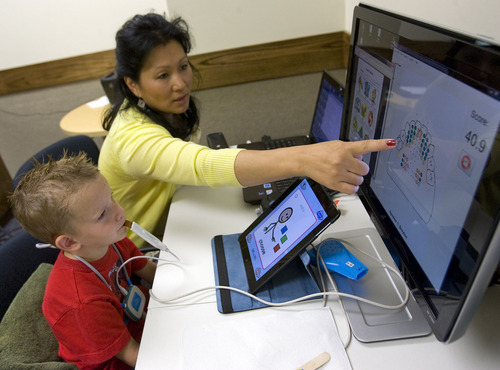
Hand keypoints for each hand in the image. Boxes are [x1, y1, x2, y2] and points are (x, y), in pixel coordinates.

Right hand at [234, 139, 395, 192]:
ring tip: (345, 173)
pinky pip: (353, 189)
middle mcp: (342, 160)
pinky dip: (352, 187)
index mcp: (344, 148)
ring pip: (359, 180)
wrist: (304, 160)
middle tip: (350, 166)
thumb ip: (351, 151)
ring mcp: (338, 173)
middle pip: (364, 170)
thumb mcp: (337, 145)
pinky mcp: (334, 184)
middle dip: (360, 169)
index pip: (366, 146)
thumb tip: (362, 158)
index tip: (392, 143)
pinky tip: (346, 182)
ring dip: (355, 178)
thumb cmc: (320, 152)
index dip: (380, 144)